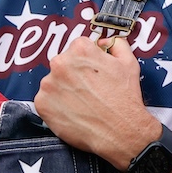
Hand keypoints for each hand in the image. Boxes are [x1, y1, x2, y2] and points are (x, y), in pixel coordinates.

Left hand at [34, 35, 159, 167]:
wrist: (119, 130)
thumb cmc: (125, 98)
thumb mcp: (129, 63)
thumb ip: (116, 44)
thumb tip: (104, 42)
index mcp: (80, 49)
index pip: (78, 48)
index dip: (88, 62)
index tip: (94, 75)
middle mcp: (60, 63)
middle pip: (63, 64)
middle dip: (73, 75)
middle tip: (89, 91)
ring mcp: (48, 84)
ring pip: (53, 82)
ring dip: (64, 90)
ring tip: (82, 103)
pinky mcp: (41, 104)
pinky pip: (46, 101)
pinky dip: (56, 106)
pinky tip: (73, 112)